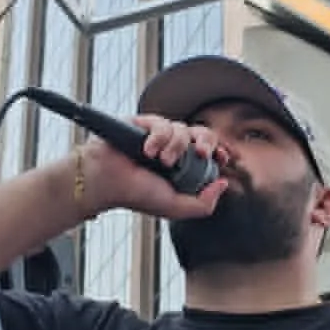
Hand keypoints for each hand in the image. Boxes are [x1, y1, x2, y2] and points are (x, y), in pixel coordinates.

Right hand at [82, 115, 227, 224]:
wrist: (106, 183)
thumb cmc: (135, 194)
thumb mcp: (174, 207)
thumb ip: (202, 204)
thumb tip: (224, 183)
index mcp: (184, 165)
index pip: (209, 151)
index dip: (219, 150)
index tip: (222, 158)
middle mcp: (174, 148)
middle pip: (202, 133)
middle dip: (207, 142)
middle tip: (202, 154)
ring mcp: (159, 134)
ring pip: (182, 128)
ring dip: (176, 146)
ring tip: (161, 161)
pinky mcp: (144, 123)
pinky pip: (162, 122)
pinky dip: (158, 137)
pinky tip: (148, 150)